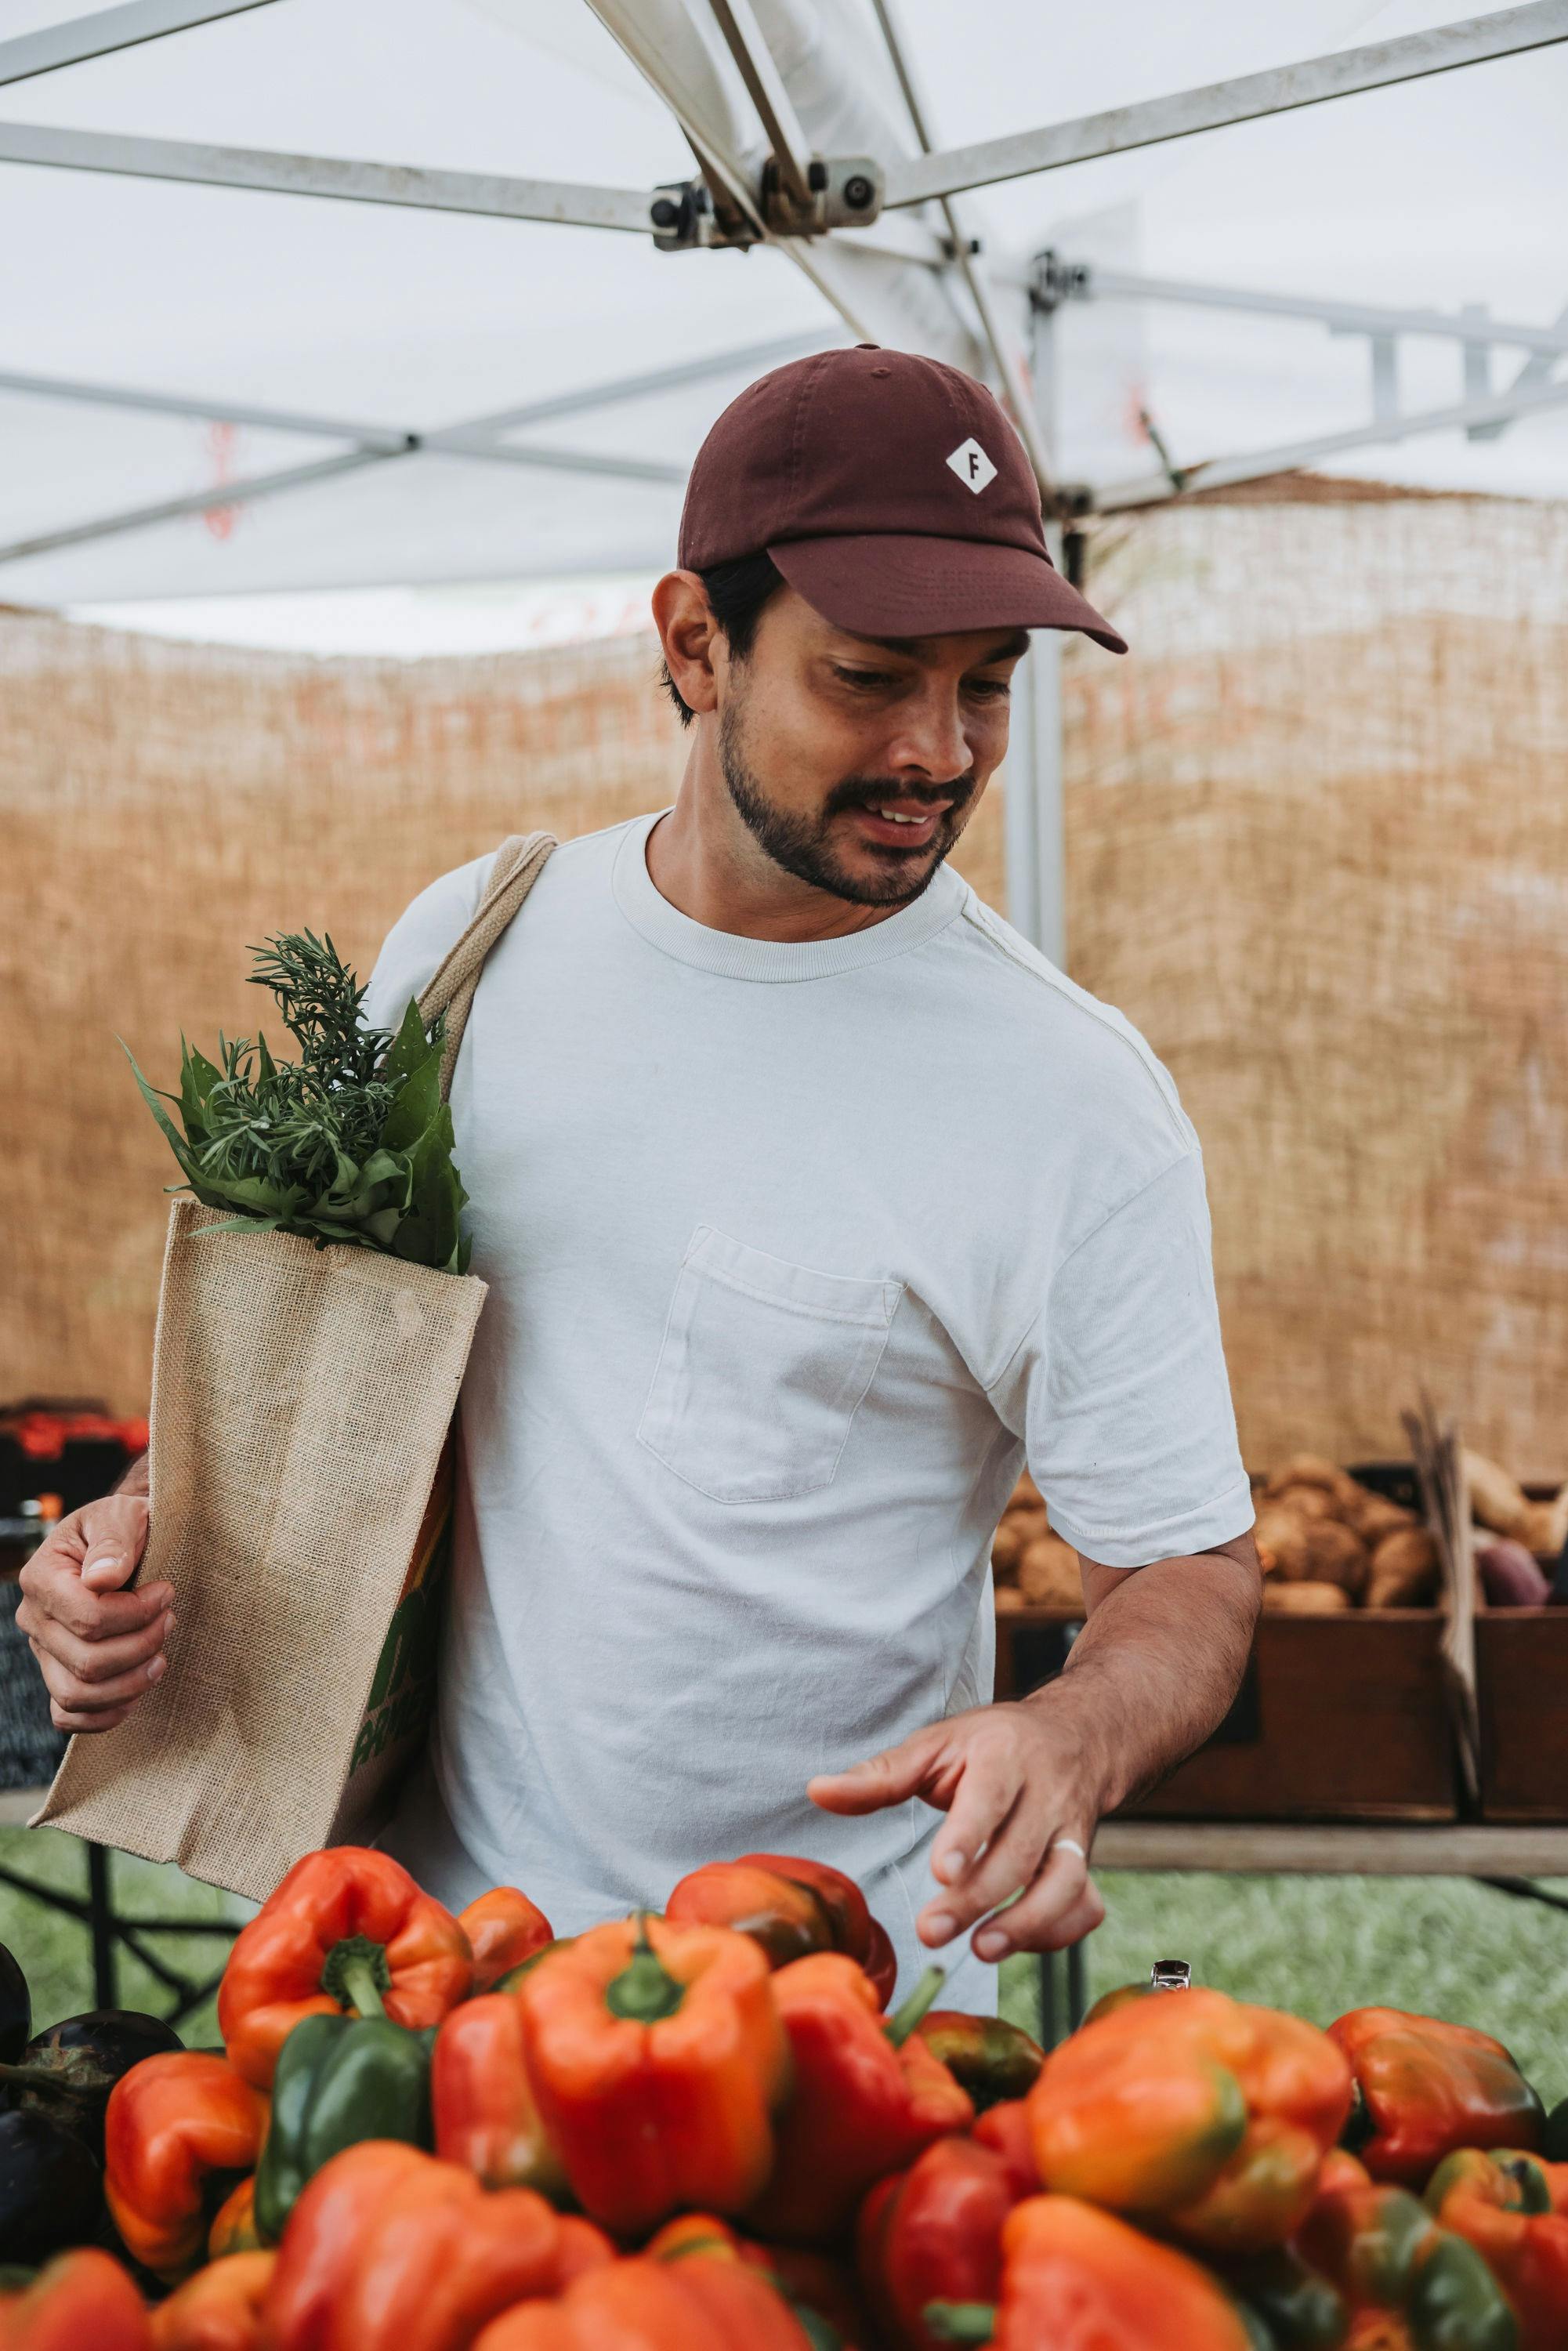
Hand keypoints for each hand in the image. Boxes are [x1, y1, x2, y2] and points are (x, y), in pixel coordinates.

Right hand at [16, 1493, 172, 1733]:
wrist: (123, 1541)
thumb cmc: (123, 1527)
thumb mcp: (122, 1515)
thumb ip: (113, 1541)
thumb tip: (102, 1578)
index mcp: (42, 1577)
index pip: (88, 1618)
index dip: (136, 1614)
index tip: (166, 1592)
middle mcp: (34, 1619)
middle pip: (87, 1662)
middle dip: (141, 1646)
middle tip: (169, 1620)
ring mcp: (43, 1651)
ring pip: (77, 1694)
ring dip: (131, 1683)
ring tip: (160, 1656)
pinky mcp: (58, 1674)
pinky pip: (68, 1716)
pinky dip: (105, 1713)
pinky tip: (138, 1689)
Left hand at [807, 1699, 1106, 1963]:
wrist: (1077, 1734)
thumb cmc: (991, 1743)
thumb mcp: (936, 1744)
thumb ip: (880, 1775)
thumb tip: (816, 1792)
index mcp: (1004, 1756)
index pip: (990, 1798)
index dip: (968, 1836)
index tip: (941, 1872)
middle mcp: (1046, 1793)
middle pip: (1018, 1853)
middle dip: (976, 1898)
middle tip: (930, 1931)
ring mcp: (1073, 1830)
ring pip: (1062, 1884)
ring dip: (1025, 1924)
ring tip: (981, 1951)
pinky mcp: (1086, 1862)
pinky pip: (1084, 1904)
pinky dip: (1057, 1932)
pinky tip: (1015, 1944)